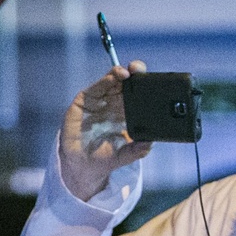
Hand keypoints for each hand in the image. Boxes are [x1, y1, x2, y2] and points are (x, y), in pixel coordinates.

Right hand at [59, 61, 152, 201]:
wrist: (82, 165)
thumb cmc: (103, 157)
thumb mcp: (125, 155)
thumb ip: (138, 149)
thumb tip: (151, 142)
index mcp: (126, 114)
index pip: (137, 94)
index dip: (144, 85)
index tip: (153, 81)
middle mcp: (113, 104)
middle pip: (125, 83)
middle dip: (134, 74)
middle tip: (139, 70)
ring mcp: (99, 101)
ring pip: (112, 81)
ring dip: (120, 73)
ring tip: (127, 73)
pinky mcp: (85, 100)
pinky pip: (96, 87)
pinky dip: (105, 80)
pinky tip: (113, 78)